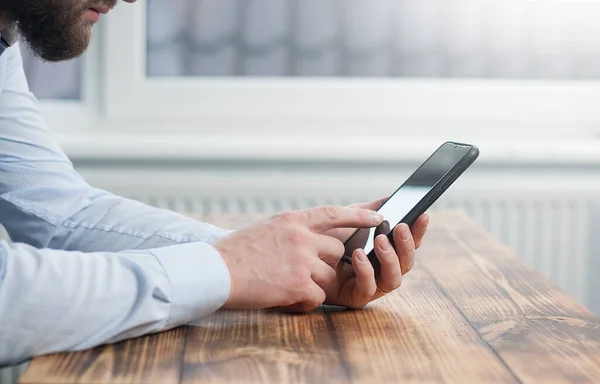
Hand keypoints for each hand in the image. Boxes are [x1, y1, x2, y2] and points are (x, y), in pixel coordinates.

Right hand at [214, 205, 383, 311]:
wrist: (214, 271)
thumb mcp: (266, 228)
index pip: (334, 213)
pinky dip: (304, 302)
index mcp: (293, 220)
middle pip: (337, 251)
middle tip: (305, 272)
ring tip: (287, 287)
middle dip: (327, 264)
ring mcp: (301, 259)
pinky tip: (286, 299)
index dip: (358, 216)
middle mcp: (301, 236)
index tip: (378, 217)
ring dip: (313, 285)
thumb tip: (310, 235)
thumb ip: (292, 230)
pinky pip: (317, 296)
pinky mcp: (298, 283)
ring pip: (328, 276)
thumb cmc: (235, 252)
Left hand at [323, 197, 428, 308]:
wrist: (299, 253)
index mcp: (384, 251)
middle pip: (407, 263)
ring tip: (379, 241)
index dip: (418, 230)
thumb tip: (391, 198)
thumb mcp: (348, 219)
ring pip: (394, 280)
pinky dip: (366, 271)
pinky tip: (359, 255)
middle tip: (400, 228)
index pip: (409, 243)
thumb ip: (370, 210)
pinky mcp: (354, 298)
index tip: (422, 214)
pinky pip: (368, 289)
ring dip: (390, 259)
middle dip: (406, 245)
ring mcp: (370, 285)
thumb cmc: (324, 238)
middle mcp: (381, 270)